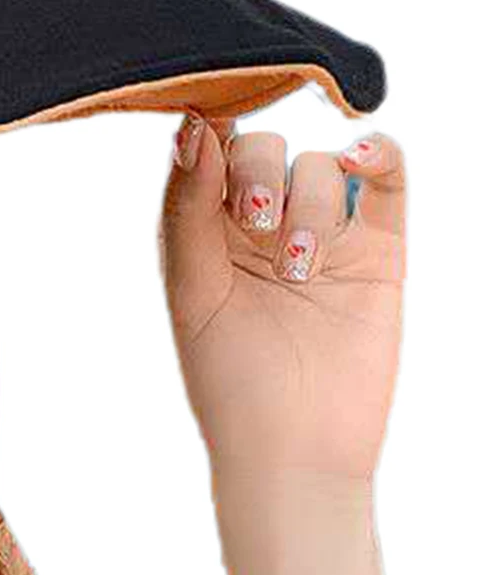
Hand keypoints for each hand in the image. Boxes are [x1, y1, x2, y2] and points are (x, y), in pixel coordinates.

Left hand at [158, 114, 406, 484]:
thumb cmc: (227, 379)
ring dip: (307, 202)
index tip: (207, 123)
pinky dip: (378, 154)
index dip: (208, 129)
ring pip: (320, 164)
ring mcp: (323, 232)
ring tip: (298, 268)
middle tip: (257, 225)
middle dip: (257, 174)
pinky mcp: (379, 250)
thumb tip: (193, 126)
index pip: (207, 149)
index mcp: (206, 226)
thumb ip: (187, 207)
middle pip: (263, 147)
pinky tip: (360, 156)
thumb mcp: (190, 287)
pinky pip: (387, 181)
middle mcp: (262, 221)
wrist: (294, 451)